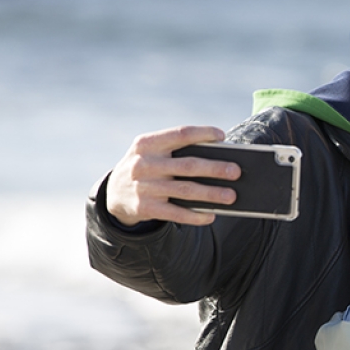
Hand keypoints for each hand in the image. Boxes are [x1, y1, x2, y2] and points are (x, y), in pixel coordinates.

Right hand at [106, 126, 239, 225]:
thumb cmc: (146, 167)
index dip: (203, 133)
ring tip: (231, 196)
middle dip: (215, 169)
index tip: (222, 136)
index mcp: (147, 144)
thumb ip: (176, 150)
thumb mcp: (151, 152)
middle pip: (188, 165)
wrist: (114, 193)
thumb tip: (217, 157)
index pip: (180, 134)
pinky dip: (196, 215)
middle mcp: (144, 164)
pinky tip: (211, 215)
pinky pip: (176, 213)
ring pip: (186, 190)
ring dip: (212, 194)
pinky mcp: (145, 208)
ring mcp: (144, 187)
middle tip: (236, 171)